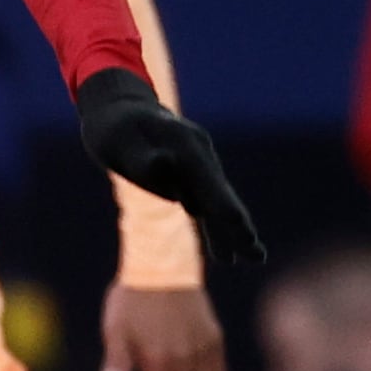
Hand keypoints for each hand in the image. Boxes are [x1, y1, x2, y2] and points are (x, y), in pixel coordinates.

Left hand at [74, 68, 263, 266]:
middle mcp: (198, 154)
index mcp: (183, 143)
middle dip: (238, 225)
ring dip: (233, 232)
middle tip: (257, 255)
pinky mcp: (188, 177)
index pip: (206, 179)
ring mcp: (196, 166)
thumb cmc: (114, 128)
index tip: (238, 224)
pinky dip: (216, 227)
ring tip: (255, 259)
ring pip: (216, 203)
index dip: (222, 203)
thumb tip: (167, 165)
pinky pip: (205, 206)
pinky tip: (226, 255)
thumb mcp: (118, 140)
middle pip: (220, 194)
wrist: (119, 111)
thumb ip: (143, 157)